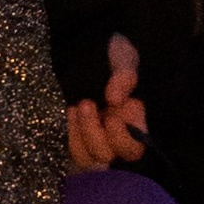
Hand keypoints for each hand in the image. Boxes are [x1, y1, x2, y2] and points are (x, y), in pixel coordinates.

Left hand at [66, 32, 145, 169]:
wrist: (88, 44)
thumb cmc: (111, 53)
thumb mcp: (122, 59)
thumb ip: (123, 77)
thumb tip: (114, 100)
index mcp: (134, 122)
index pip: (133, 150)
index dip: (122, 138)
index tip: (113, 114)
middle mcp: (115, 136)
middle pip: (105, 157)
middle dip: (93, 134)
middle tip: (87, 104)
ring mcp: (94, 137)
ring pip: (85, 158)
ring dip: (78, 134)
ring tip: (76, 107)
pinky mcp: (75, 134)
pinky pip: (70, 148)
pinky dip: (68, 133)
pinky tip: (69, 111)